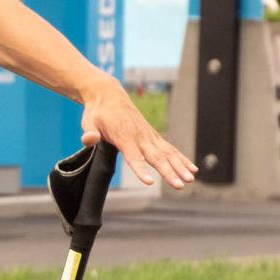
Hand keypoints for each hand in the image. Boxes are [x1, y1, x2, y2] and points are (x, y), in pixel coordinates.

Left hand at [81, 78, 197, 189]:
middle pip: (156, 157)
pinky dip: (181, 159)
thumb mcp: (88, 121)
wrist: (108, 95)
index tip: (148, 182)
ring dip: (180, 166)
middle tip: (179, 185)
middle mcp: (140, 136)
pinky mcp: (153, 136)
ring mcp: (149, 135)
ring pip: (167, 153)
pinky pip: (170, 149)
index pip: (133, 156)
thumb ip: (89, 132)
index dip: (140, 169)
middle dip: (169, 172)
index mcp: (124, 135)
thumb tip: (89, 139)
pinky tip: (191, 169)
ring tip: (190, 180)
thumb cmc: (97, 112)